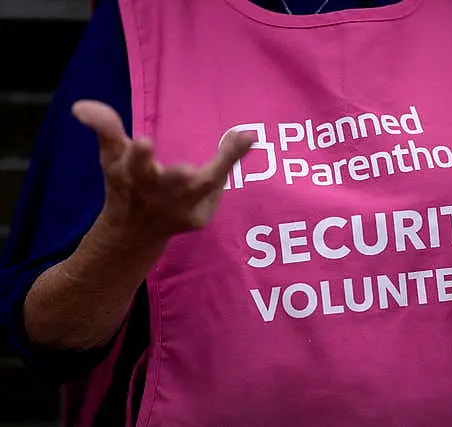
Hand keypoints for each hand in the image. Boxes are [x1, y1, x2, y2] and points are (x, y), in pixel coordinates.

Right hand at [73, 100, 252, 245]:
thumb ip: (104, 129)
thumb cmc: (125, 184)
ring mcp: (180, 211)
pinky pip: (216, 191)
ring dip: (225, 162)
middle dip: (180, 175)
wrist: (134, 233)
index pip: (132, 164)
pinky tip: (240, 145)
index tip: (143, 142)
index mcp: (131, 177)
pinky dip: (227, 167)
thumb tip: (81, 107)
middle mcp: (157, 197)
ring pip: (206, 186)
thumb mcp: (111, 156)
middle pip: (172, 184)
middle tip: (190, 166)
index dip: (137, 155)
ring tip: (245, 138)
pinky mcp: (199, 219)